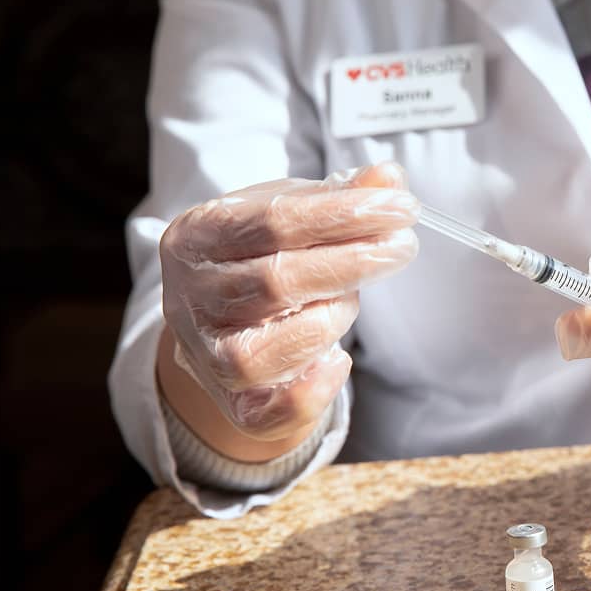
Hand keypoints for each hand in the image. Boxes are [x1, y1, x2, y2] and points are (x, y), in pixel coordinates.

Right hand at [159, 164, 418, 440]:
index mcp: (197, 236)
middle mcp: (188, 298)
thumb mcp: (292, 213)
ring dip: (329, 320)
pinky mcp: (232, 404)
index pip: (274, 222)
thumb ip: (338, 196)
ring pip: (266, 351)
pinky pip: (269, 412)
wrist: (227, 321)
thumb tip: (389, 178)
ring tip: (351, 299)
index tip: (402, 208)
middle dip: (352, 263)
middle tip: (401, 248)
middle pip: (276, 282)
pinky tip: (340, 361)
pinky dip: (312, 391)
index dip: (343, 215)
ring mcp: (204, 356)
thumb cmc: (263, 256)